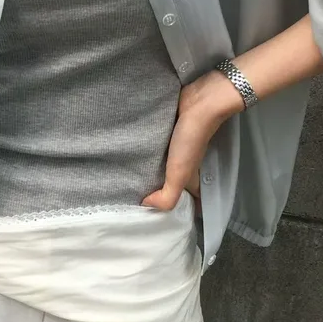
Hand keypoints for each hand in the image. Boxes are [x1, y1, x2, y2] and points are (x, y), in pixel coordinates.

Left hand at [142, 69, 243, 210]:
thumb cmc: (191, 139)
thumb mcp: (180, 173)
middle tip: (132, 201)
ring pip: (161, 167)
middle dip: (156, 194)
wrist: (199, 102)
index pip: (187, 202)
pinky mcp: (166, 134)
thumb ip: (167, 195)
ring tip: (124, 181)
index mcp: (190, 178)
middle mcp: (183, 166)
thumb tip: (146, 205)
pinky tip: (128, 157)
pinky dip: (144, 153)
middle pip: (171, 185)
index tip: (156, 219)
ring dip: (146, 173)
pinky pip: (154, 149)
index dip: (177, 212)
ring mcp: (175, 150)